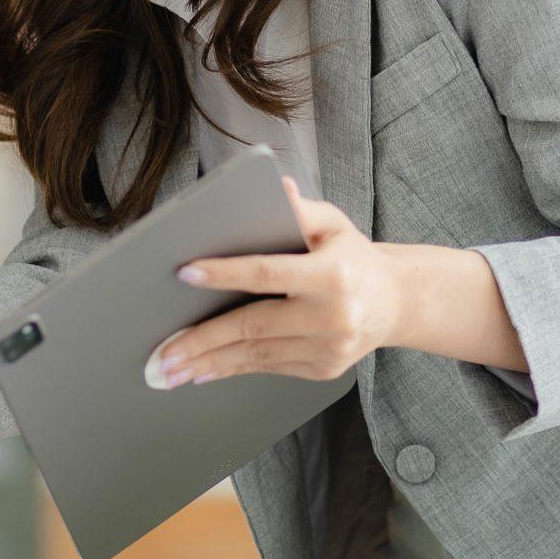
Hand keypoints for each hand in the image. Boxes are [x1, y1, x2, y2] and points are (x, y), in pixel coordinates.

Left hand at [153, 179, 406, 385]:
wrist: (395, 302)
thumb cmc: (353, 256)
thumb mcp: (334, 224)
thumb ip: (302, 209)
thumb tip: (277, 187)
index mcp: (334, 275)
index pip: (268, 273)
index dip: (224, 273)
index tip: (185, 274)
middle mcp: (333, 316)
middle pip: (255, 326)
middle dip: (203, 341)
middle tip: (163, 352)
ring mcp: (329, 348)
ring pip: (257, 355)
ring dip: (210, 364)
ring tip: (172, 369)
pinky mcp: (323, 368)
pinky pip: (269, 367)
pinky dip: (233, 369)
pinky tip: (204, 372)